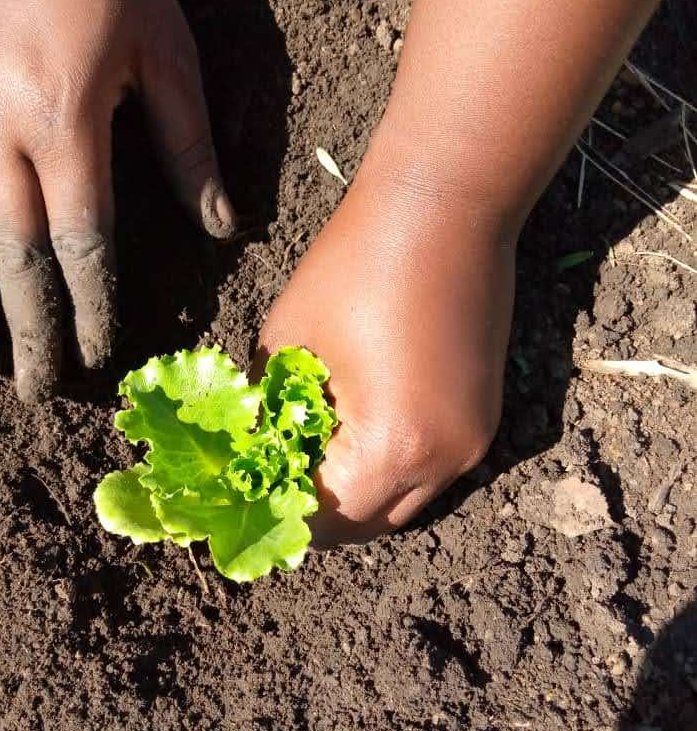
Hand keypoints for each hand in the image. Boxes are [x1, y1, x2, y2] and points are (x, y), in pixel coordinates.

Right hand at [0, 0, 234, 400]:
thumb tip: (222, 227)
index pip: (81, 240)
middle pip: (13, 255)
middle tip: (34, 390)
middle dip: (27, 329)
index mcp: (67, 121)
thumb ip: (190, 147)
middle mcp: (0, 130)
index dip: (90, 305)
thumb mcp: (168, 52)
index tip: (97, 355)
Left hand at [257, 165, 516, 545]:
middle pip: (370, 523)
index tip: (245, 499)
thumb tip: (252, 454)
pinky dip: (390, 466)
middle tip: (273, 483)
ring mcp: (474, 442)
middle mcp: (444, 461)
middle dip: (318, 512)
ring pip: (404, 500)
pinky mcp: (484, 417)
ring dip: (356, 491)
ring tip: (310, 456)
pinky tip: (355, 430)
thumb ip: (267, 416)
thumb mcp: (289, 345)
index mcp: (392, 447)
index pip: (324, 519)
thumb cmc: (357, 266)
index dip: (277, 513)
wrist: (445, 207)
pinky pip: (430, 468)